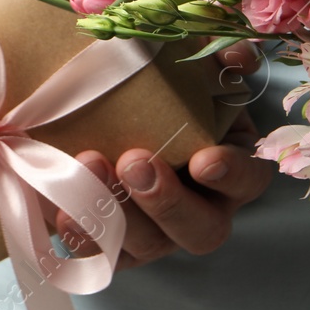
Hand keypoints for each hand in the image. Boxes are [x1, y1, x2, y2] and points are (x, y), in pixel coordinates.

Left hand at [51, 42, 273, 270]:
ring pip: (148, 245)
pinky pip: (100, 253)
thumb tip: (234, 55)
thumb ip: (214, 55)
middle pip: (202, 230)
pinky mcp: (115, 247)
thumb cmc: (162, 88)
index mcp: (231, 168)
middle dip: (167, 201)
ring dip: (118, 210)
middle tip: (135, 161)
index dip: (232, 174)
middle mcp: (201, 211)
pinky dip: (81, 231)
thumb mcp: (190, 64)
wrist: (104, 112)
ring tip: (88, 164)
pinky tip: (61, 204)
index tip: (204, 159)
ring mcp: (159, 236)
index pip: (248, 180)